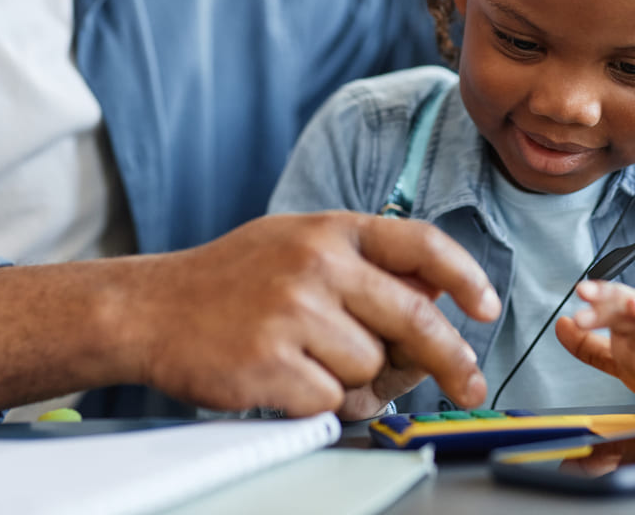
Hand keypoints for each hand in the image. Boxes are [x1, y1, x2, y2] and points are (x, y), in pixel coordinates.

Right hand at [130, 211, 499, 418]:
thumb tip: (436, 301)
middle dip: (449, 359)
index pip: (419, 244)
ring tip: (314, 366)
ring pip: (371, 367)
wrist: (147, 308)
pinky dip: (320, 403)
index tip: (486, 308)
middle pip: (413, 318)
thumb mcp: (297, 247)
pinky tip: (288, 382)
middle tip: (467, 384)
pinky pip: (331, 400)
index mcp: (329, 231)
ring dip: (356, 382)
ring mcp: (292, 312)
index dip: (464, 276)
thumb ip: (362, 265)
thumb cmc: (230, 282)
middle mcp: (315, 264)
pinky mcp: (270, 362)